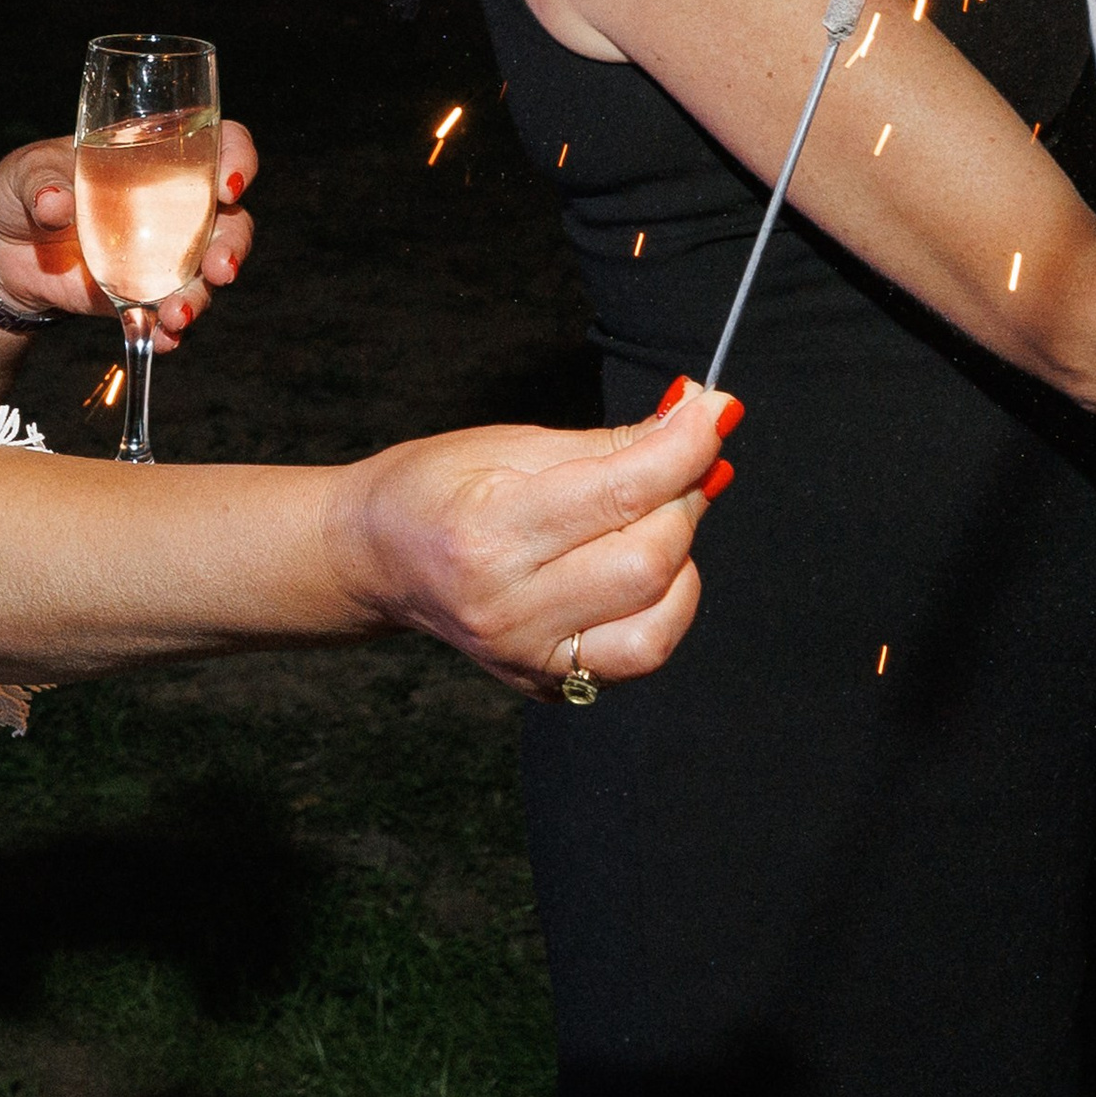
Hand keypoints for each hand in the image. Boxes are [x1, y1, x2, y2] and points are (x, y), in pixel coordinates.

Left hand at [0, 126, 257, 348]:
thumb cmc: (21, 190)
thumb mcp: (25, 173)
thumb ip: (42, 183)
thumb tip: (55, 202)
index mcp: (156, 155)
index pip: (220, 144)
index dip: (237, 159)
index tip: (228, 185)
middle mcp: (174, 204)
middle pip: (231, 219)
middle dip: (233, 245)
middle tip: (220, 268)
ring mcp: (163, 254)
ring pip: (207, 273)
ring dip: (201, 296)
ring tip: (177, 315)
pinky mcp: (141, 295)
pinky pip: (169, 313)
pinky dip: (169, 331)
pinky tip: (160, 338)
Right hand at [325, 386, 738, 696]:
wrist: (378, 558)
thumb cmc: (436, 489)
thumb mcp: (512, 445)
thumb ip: (611, 444)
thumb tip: (694, 418)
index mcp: (489, 533)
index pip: (622, 492)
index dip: (686, 446)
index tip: (717, 411)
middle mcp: (508, 608)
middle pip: (650, 561)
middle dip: (684, 500)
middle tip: (677, 466)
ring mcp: (527, 657)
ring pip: (658, 625)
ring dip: (679, 563)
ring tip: (654, 524)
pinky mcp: (548, 685)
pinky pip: (637, 655)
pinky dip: (661, 607)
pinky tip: (637, 571)